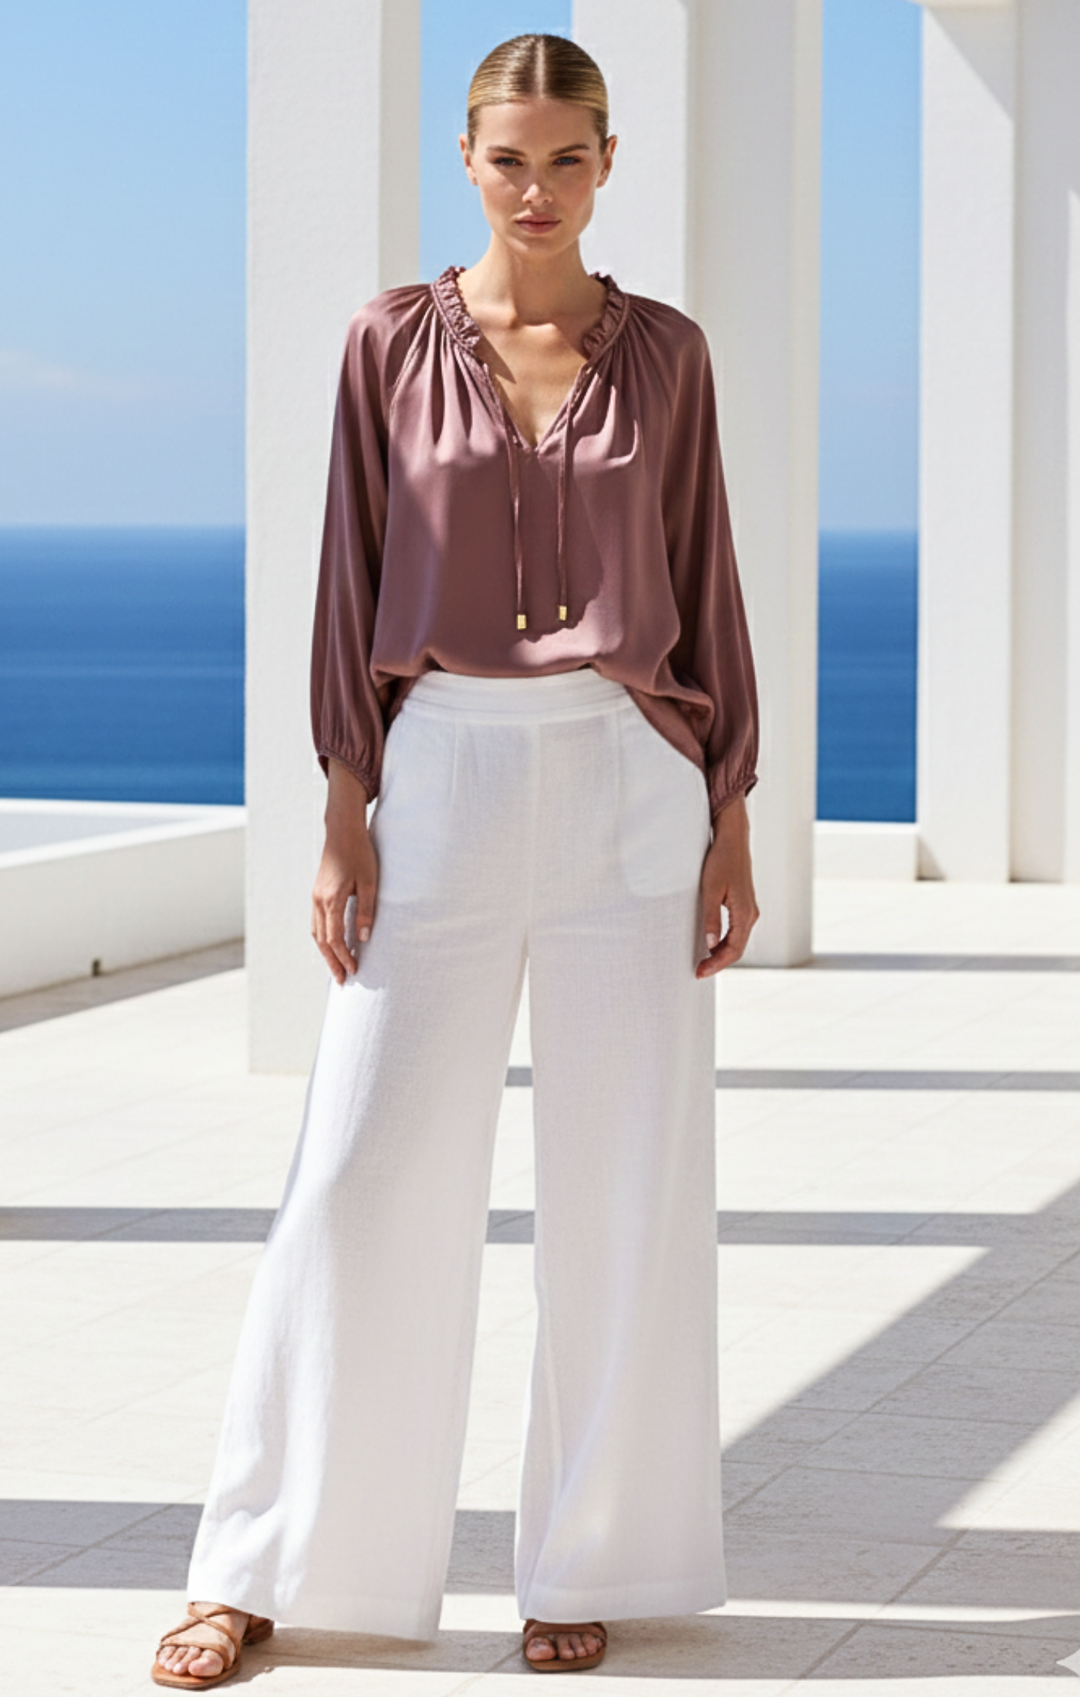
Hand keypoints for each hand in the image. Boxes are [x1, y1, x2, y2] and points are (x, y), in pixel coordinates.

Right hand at [311, 759, 378, 984]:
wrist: (342, 830)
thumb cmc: (360, 853)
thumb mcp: (369, 882)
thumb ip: (366, 911)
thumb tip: (364, 939)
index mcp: (331, 900)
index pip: (335, 939)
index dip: (343, 957)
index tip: (354, 971)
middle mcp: (319, 901)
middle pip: (322, 940)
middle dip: (332, 962)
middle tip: (342, 981)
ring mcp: (315, 896)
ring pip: (316, 932)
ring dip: (326, 952)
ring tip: (336, 967)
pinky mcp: (317, 892)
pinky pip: (316, 922)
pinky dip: (322, 938)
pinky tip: (331, 944)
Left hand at [696, 794, 758, 978]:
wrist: (732, 838)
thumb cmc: (721, 861)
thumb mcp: (711, 890)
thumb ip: (711, 918)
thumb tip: (710, 944)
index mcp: (745, 913)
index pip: (733, 950)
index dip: (716, 964)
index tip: (699, 973)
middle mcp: (751, 914)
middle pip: (737, 948)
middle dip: (718, 962)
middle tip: (698, 971)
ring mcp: (749, 909)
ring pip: (737, 940)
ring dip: (721, 953)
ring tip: (703, 961)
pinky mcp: (743, 903)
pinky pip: (737, 930)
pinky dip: (725, 941)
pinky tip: (711, 943)